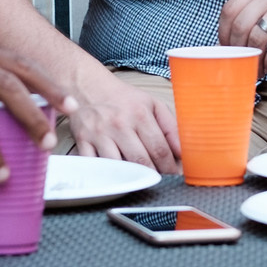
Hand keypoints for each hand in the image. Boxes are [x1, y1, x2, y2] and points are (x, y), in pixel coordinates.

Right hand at [63, 70, 180, 171]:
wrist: (88, 85)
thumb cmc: (123, 98)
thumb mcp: (152, 104)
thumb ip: (171, 127)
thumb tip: (183, 152)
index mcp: (140, 114)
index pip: (160, 149)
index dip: (169, 167)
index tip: (173, 176)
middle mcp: (120, 124)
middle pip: (140, 161)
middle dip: (152, 175)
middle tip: (158, 182)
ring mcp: (99, 133)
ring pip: (118, 167)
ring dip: (130, 177)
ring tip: (138, 181)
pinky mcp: (82, 141)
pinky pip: (94, 166)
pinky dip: (104, 175)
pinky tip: (114, 177)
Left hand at [220, 0, 266, 75]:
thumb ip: (258, 6)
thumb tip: (234, 34)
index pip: (230, 9)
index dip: (223, 33)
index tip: (225, 49)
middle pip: (240, 26)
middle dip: (236, 49)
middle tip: (239, 63)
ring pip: (258, 38)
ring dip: (254, 60)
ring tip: (256, 70)